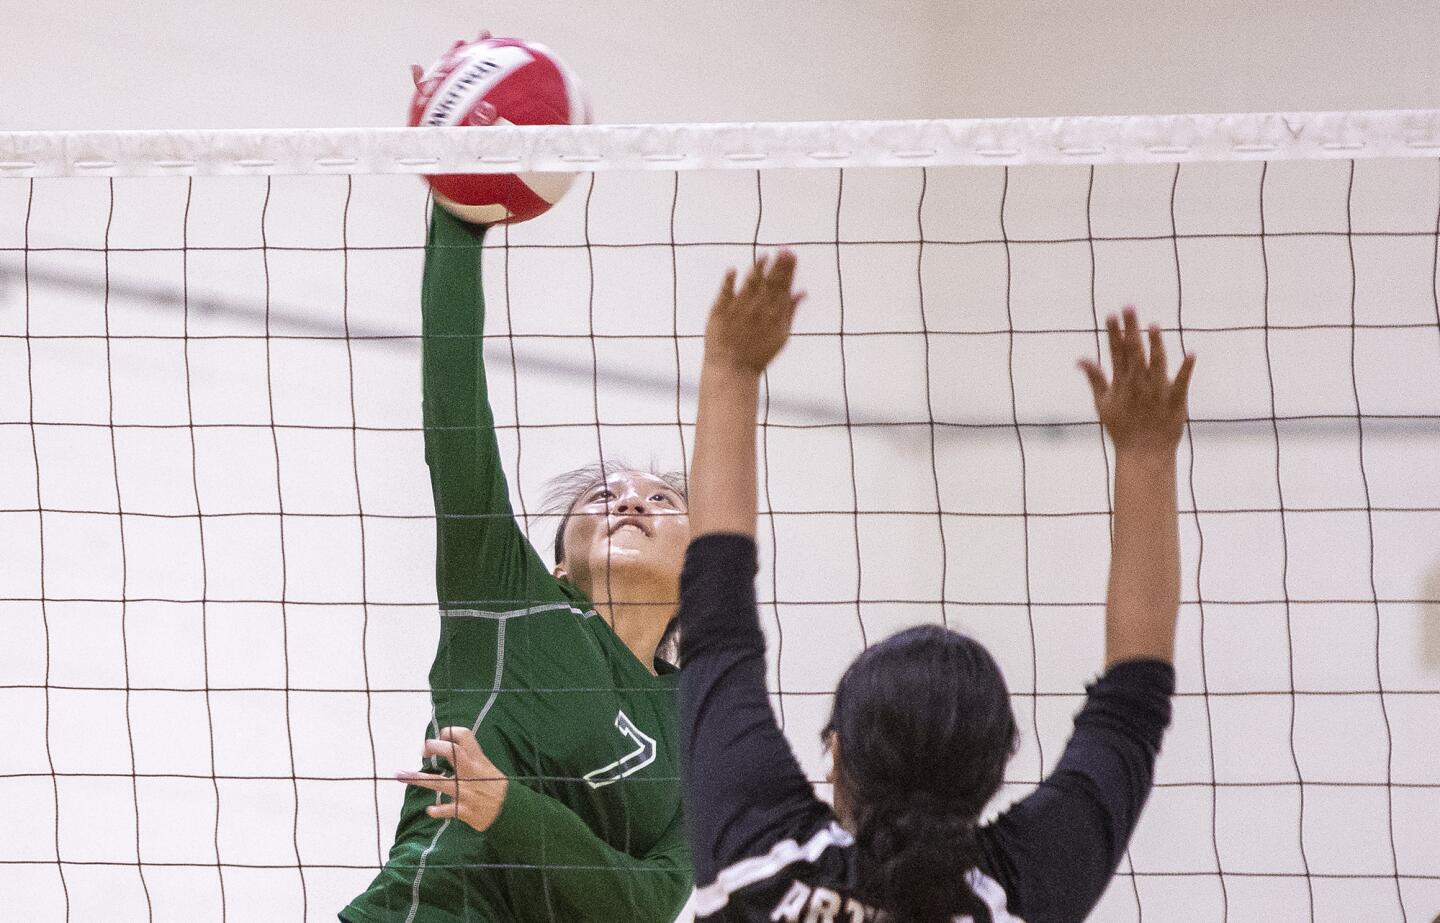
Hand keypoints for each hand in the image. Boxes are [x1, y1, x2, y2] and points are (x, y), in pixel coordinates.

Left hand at [397, 726, 508, 831]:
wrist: (511, 812)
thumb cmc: (497, 789)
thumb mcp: (489, 769)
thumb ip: (473, 760)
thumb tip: (453, 749)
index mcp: (479, 761)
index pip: (465, 736)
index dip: (449, 732)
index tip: (440, 736)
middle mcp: (472, 773)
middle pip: (452, 752)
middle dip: (434, 747)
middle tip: (423, 750)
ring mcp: (467, 792)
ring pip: (439, 782)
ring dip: (417, 779)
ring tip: (400, 775)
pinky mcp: (465, 811)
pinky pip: (446, 810)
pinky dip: (436, 810)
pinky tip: (430, 810)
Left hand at [703, 250, 804, 374]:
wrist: (732, 368)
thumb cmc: (758, 353)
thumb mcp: (781, 335)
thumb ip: (791, 312)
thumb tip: (802, 292)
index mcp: (774, 315)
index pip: (783, 287)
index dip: (788, 270)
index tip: (791, 254)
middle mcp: (758, 311)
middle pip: (770, 283)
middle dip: (778, 266)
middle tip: (784, 250)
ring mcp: (739, 310)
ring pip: (750, 285)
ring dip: (758, 269)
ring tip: (765, 255)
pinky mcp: (720, 312)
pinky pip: (725, 292)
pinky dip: (729, 281)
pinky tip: (733, 269)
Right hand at [1079, 307, 1195, 453]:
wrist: (1144, 453)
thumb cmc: (1122, 429)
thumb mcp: (1103, 404)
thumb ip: (1094, 379)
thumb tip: (1080, 359)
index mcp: (1121, 383)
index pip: (1116, 353)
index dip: (1113, 333)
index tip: (1112, 314)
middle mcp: (1138, 384)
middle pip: (1134, 352)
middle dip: (1131, 329)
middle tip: (1130, 307)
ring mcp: (1157, 392)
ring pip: (1156, 363)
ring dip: (1155, 344)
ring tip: (1152, 326)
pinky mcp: (1175, 400)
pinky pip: (1182, 383)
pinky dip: (1186, 370)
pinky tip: (1191, 354)